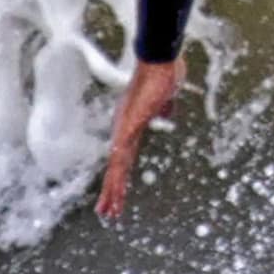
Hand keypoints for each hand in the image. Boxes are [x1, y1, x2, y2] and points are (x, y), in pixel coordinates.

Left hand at [97, 58, 181, 220]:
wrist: (160, 60)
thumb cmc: (164, 73)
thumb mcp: (165, 98)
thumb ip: (164, 108)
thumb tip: (166, 114)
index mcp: (132, 126)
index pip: (125, 157)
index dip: (121, 177)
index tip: (117, 194)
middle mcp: (124, 128)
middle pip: (117, 166)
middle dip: (113, 191)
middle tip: (107, 213)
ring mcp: (125, 126)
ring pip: (116, 164)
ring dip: (113, 188)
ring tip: (109, 209)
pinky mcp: (130, 122)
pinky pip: (122, 149)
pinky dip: (117, 168)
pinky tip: (113, 183)